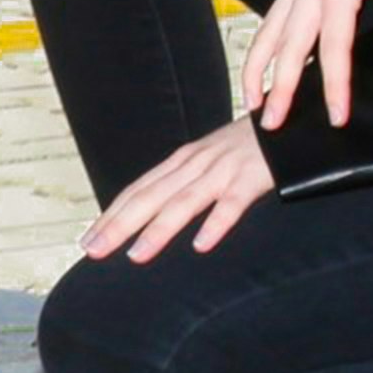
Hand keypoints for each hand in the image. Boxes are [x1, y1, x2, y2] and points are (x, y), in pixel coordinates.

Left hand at [83, 119, 274, 260]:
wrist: (284, 117)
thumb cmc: (245, 146)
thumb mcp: (207, 161)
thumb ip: (183, 183)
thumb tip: (152, 213)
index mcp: (180, 162)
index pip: (137, 191)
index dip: (111, 215)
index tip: (88, 240)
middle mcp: (194, 164)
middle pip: (150, 197)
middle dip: (119, 225)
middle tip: (94, 250)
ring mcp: (222, 170)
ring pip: (184, 202)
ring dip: (158, 229)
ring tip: (136, 255)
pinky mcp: (251, 178)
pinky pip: (231, 204)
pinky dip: (215, 224)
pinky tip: (201, 244)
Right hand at [242, 0, 372, 130]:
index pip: (334, 46)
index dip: (336, 84)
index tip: (337, 117)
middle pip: (290, 46)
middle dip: (281, 88)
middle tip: (272, 126)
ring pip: (270, 31)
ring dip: (259, 68)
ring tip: (251, 102)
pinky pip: (273, 15)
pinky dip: (263, 42)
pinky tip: (262, 61)